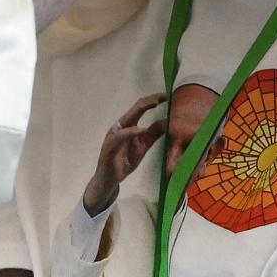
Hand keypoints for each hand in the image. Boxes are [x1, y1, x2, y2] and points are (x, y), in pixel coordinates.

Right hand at [83, 93, 165, 215]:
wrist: (109, 180)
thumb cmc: (124, 162)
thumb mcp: (142, 147)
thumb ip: (152, 135)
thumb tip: (167, 122)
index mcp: (127, 126)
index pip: (140, 108)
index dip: (152, 101)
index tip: (167, 96)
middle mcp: (120, 127)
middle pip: (135, 109)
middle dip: (149, 101)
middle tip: (164, 96)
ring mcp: (113, 136)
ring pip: (127, 119)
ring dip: (141, 110)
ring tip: (155, 104)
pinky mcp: (108, 147)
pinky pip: (119, 137)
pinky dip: (130, 132)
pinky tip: (141, 130)